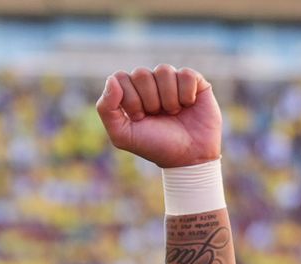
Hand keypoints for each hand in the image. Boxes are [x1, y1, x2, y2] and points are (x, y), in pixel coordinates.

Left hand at [96, 65, 220, 167]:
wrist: (188, 156)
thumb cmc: (153, 145)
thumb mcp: (122, 134)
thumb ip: (106, 108)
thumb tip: (111, 79)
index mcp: (129, 93)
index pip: (120, 78)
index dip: (129, 99)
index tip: (138, 118)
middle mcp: (149, 83)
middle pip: (140, 73)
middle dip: (148, 100)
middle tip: (155, 116)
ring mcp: (171, 80)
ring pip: (163, 70)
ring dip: (168, 98)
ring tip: (172, 113)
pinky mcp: (194, 80)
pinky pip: (186, 74)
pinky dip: (186, 94)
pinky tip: (188, 105)